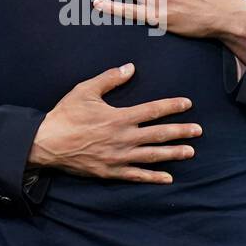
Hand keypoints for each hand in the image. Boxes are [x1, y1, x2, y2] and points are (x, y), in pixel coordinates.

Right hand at [28, 63, 201, 183]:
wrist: (46, 144)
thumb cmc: (65, 115)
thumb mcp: (85, 91)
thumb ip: (109, 79)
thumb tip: (130, 67)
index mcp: (119, 117)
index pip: (153, 110)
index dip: (172, 106)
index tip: (188, 104)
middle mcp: (123, 138)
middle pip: (159, 135)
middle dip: (181, 132)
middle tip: (199, 131)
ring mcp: (118, 157)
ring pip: (152, 156)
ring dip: (173, 154)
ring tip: (191, 152)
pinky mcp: (111, 172)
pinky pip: (136, 176)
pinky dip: (153, 177)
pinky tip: (168, 178)